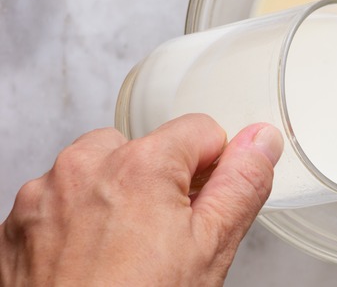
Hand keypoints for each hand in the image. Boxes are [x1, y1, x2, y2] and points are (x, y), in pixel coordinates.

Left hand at [0, 114, 282, 285]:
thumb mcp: (212, 247)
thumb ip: (242, 183)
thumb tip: (261, 140)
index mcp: (140, 164)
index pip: (200, 130)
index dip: (213, 170)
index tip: (204, 207)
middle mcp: (84, 166)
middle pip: (147, 148)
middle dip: (162, 182)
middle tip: (166, 238)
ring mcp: (44, 194)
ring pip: (100, 169)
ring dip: (117, 195)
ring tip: (127, 252)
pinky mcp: (19, 222)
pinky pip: (62, 198)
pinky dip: (80, 218)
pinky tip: (94, 259)